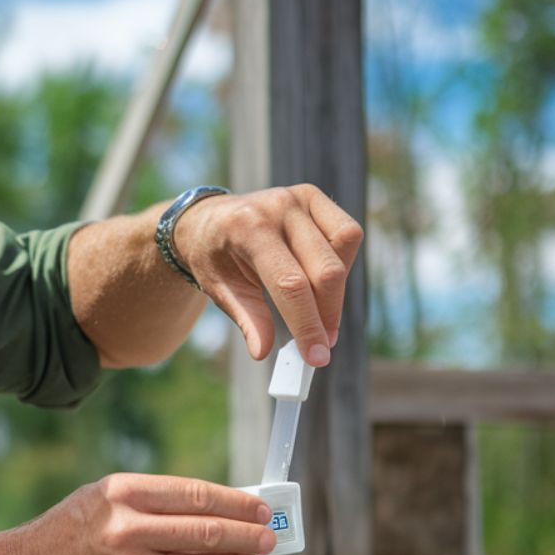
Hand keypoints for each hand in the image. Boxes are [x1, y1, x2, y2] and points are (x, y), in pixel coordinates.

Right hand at [15, 473, 275, 554]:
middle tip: (270, 536)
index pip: (196, 496)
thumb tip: (220, 508)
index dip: (236, 503)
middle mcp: (128, 530)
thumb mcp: (110, 494)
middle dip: (247, 535)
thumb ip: (160, 499)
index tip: (260, 508)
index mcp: (124, 494)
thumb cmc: (79, 525)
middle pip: (206, 532)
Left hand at [174, 184, 362, 365]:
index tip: (317, 357)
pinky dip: (343, 262)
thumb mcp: (219, 289)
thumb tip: (264, 352)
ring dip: (338, 289)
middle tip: (322, 344)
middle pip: (324, 270)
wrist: (207, 220)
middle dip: (327, 314)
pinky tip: (323, 281)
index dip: (307, 324)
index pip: (290, 284)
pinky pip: (346, 233)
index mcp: (247, 229)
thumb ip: (247, 318)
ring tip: (320, 310)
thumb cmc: (213, 257)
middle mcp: (278, 207)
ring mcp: (299, 197)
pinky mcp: (313, 197)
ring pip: (343, 248)